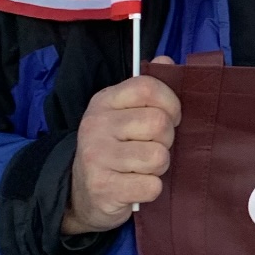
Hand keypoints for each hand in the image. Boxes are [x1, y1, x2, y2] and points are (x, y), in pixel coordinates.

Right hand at [66, 67, 181, 233]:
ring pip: (158, 156)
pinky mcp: (103, 188)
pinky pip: (151, 186)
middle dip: (167, 140)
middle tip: (154, 147)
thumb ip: (148, 87)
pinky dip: (151, 189)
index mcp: (104, 101)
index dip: (171, 103)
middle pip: (159, 123)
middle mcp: (96, 125)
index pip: (148, 87)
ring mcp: (96, 157)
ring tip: (143, 167)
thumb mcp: (126, 114)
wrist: (82, 193)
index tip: (171, 118)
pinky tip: (136, 186)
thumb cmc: (115, 149)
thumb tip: (166, 61)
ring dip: (159, 166)